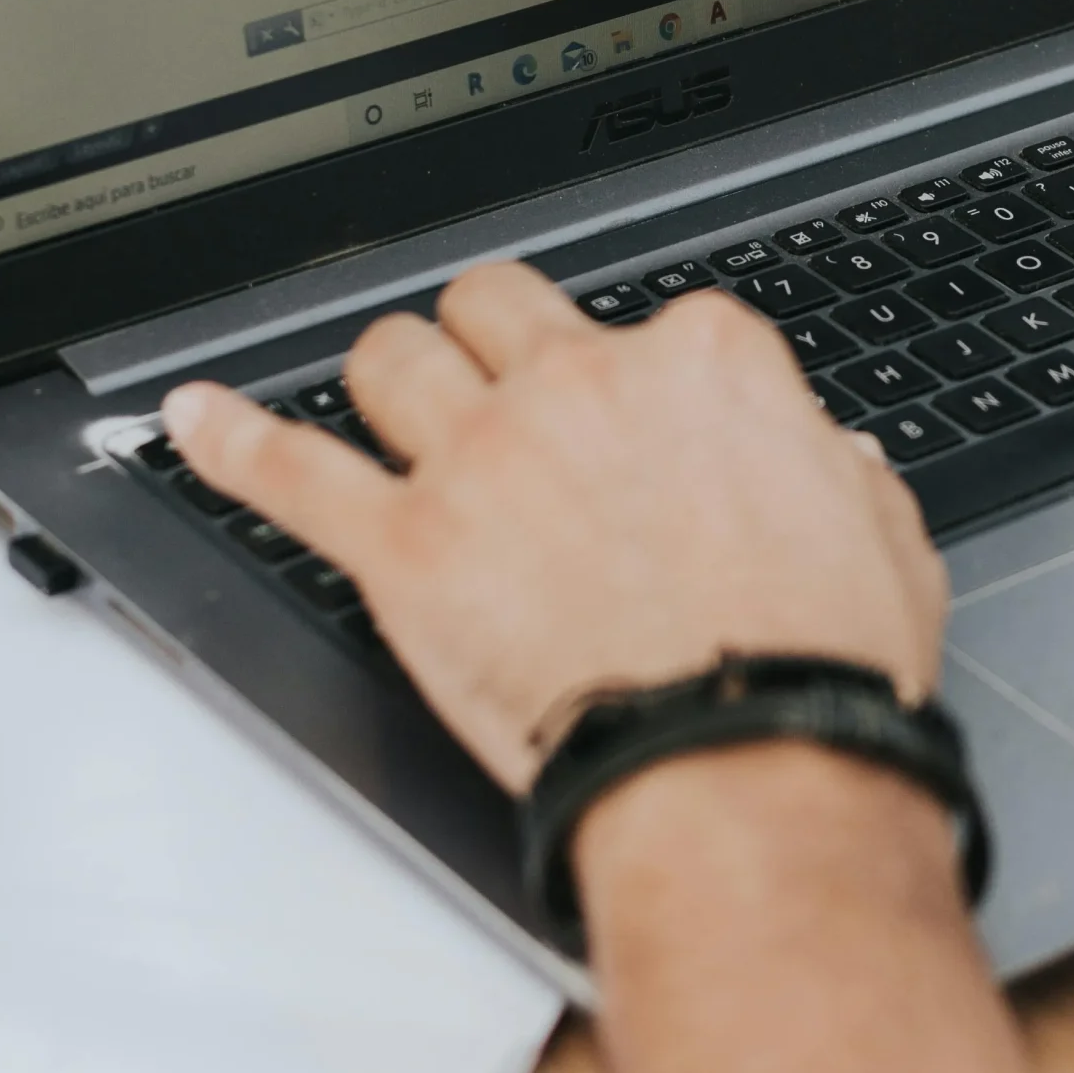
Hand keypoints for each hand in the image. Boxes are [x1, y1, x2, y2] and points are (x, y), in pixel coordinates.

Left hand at [162, 267, 948, 793]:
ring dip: (387, 378)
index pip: (645, 322)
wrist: (748, 765)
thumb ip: (837, 474)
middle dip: (488, 338)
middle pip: (495, 307)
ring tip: (383, 403)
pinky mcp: (406, 548)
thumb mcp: (881, 536)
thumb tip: (825, 462)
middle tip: (491, 382)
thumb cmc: (817, 664)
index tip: (630, 417)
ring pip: (392, 360)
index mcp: (705, 363)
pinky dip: (231, 440)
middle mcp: (582, 384)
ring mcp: (485, 459)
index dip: (632, 376)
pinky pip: (290, 472)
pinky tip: (192, 420)